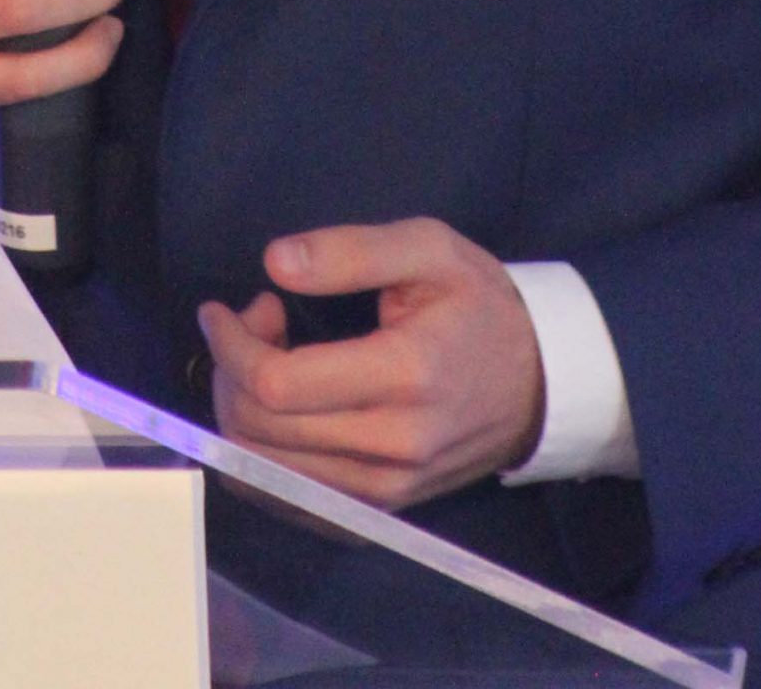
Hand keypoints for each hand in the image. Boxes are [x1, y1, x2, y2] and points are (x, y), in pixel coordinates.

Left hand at [199, 217, 544, 509]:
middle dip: (231, 370)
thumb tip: (275, 262)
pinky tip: (276, 409)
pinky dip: (259, 456)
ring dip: (242, 410)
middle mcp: (393, 445)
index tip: (221, 309)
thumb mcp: (430, 249)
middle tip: (257, 321)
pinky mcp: (380, 512)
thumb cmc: (480, 306)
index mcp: (405, 373)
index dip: (231, 345)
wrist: (539, 383)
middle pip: (262, 431)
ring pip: (267, 470)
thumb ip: (352, 251)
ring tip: (270, 357)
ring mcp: (386, 491)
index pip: (279, 384)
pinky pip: (290, 501)